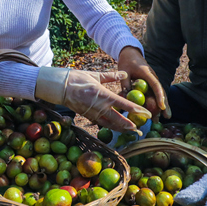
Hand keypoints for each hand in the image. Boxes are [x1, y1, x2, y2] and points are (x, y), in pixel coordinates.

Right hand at [35, 67, 150, 132]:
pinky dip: (110, 126)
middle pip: (118, 120)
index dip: (137, 110)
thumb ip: (111, 76)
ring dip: (121, 129)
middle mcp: (100, 107)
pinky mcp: (88, 116)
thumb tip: (124, 73)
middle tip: (140, 130)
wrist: (60, 87)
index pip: (124, 104)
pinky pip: (102, 123)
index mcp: (103, 95)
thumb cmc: (77, 78)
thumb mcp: (96, 75)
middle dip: (130, 125)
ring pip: (110, 124)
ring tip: (130, 132)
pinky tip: (116, 127)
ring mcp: (93, 113)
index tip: (146, 114)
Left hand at [117, 46, 170, 119]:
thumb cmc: (127, 62)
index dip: (159, 96)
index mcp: (148, 73)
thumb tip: (126, 98)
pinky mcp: (150, 84)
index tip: (161, 107)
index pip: (156, 86)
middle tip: (167, 117)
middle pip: (161, 92)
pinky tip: (155, 113)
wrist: (130, 53)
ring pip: (159, 95)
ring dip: (160, 107)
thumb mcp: (124, 72)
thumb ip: (125, 84)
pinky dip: (154, 103)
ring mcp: (152, 81)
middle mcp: (153, 78)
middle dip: (164, 105)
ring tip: (160, 119)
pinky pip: (153, 95)